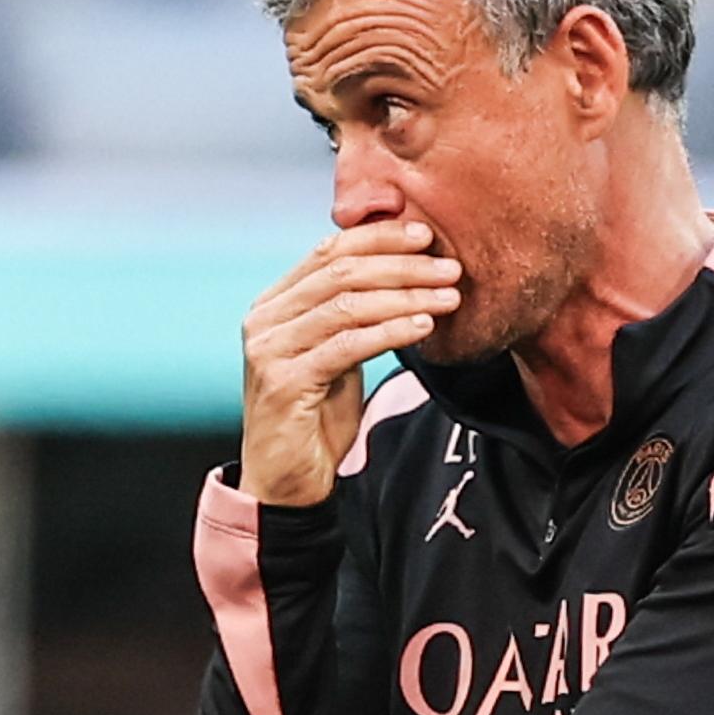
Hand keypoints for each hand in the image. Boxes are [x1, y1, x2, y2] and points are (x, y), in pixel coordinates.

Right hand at [240, 220, 462, 505]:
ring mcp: (269, 350)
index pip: (328, 251)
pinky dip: (390, 332)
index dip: (378, 237)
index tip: (425, 234)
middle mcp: (263, 320)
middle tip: (449, 267)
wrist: (284, 479)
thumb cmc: (314, 415)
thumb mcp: (334, 352)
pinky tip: (423, 328)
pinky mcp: (283, 381)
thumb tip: (404, 270)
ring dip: (406, 296)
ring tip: (448, 297)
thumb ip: (350, 313)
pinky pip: (347, 345)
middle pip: (340, 273)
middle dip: (402, 265)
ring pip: (346, 305)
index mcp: (273, 304)